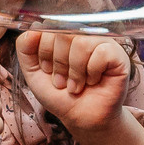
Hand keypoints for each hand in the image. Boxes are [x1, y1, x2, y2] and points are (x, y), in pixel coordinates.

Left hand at [17, 30, 131, 135]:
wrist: (80, 117)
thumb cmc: (60, 94)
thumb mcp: (33, 72)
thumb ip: (25, 48)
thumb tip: (34, 27)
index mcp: (64, 32)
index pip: (49, 26)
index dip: (44, 52)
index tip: (47, 71)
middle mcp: (83, 32)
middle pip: (64, 33)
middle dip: (58, 64)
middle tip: (62, 82)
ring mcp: (102, 41)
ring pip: (82, 42)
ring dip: (75, 71)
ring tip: (76, 85)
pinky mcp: (118, 54)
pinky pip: (101, 52)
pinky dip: (92, 72)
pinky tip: (93, 81)